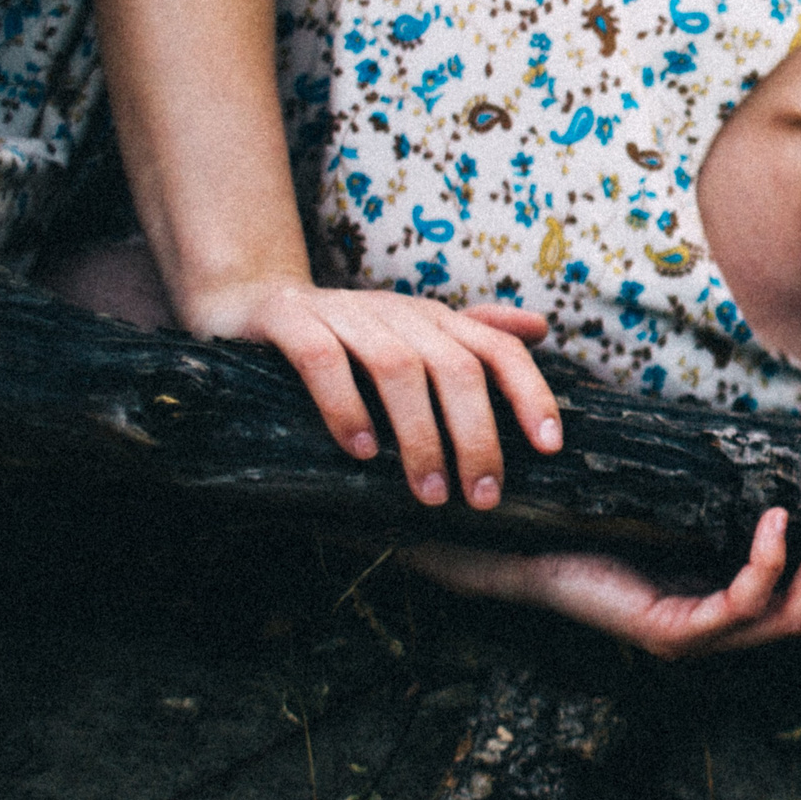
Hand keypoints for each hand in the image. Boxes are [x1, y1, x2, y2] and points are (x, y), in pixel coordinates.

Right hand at [183, 278, 559, 508]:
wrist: (250, 303)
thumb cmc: (346, 338)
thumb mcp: (413, 337)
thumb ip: (474, 338)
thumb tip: (540, 328)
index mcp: (434, 320)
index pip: (499, 350)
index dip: (530, 393)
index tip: (550, 448)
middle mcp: (397, 312)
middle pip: (456, 367)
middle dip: (476, 435)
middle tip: (482, 496)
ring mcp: (342, 312)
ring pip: (396, 367)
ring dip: (418, 434)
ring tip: (429, 492)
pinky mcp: (287, 320)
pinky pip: (322, 360)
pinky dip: (345, 406)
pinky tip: (362, 452)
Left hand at [401, 497, 800, 657]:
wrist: (523, 546)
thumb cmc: (600, 521)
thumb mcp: (685, 507)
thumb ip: (735, 500)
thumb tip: (787, 463)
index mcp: (735, 610)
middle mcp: (725, 636)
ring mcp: (700, 642)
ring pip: (790, 615)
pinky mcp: (670, 635)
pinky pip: (738, 604)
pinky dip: (767, 563)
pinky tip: (780, 522)